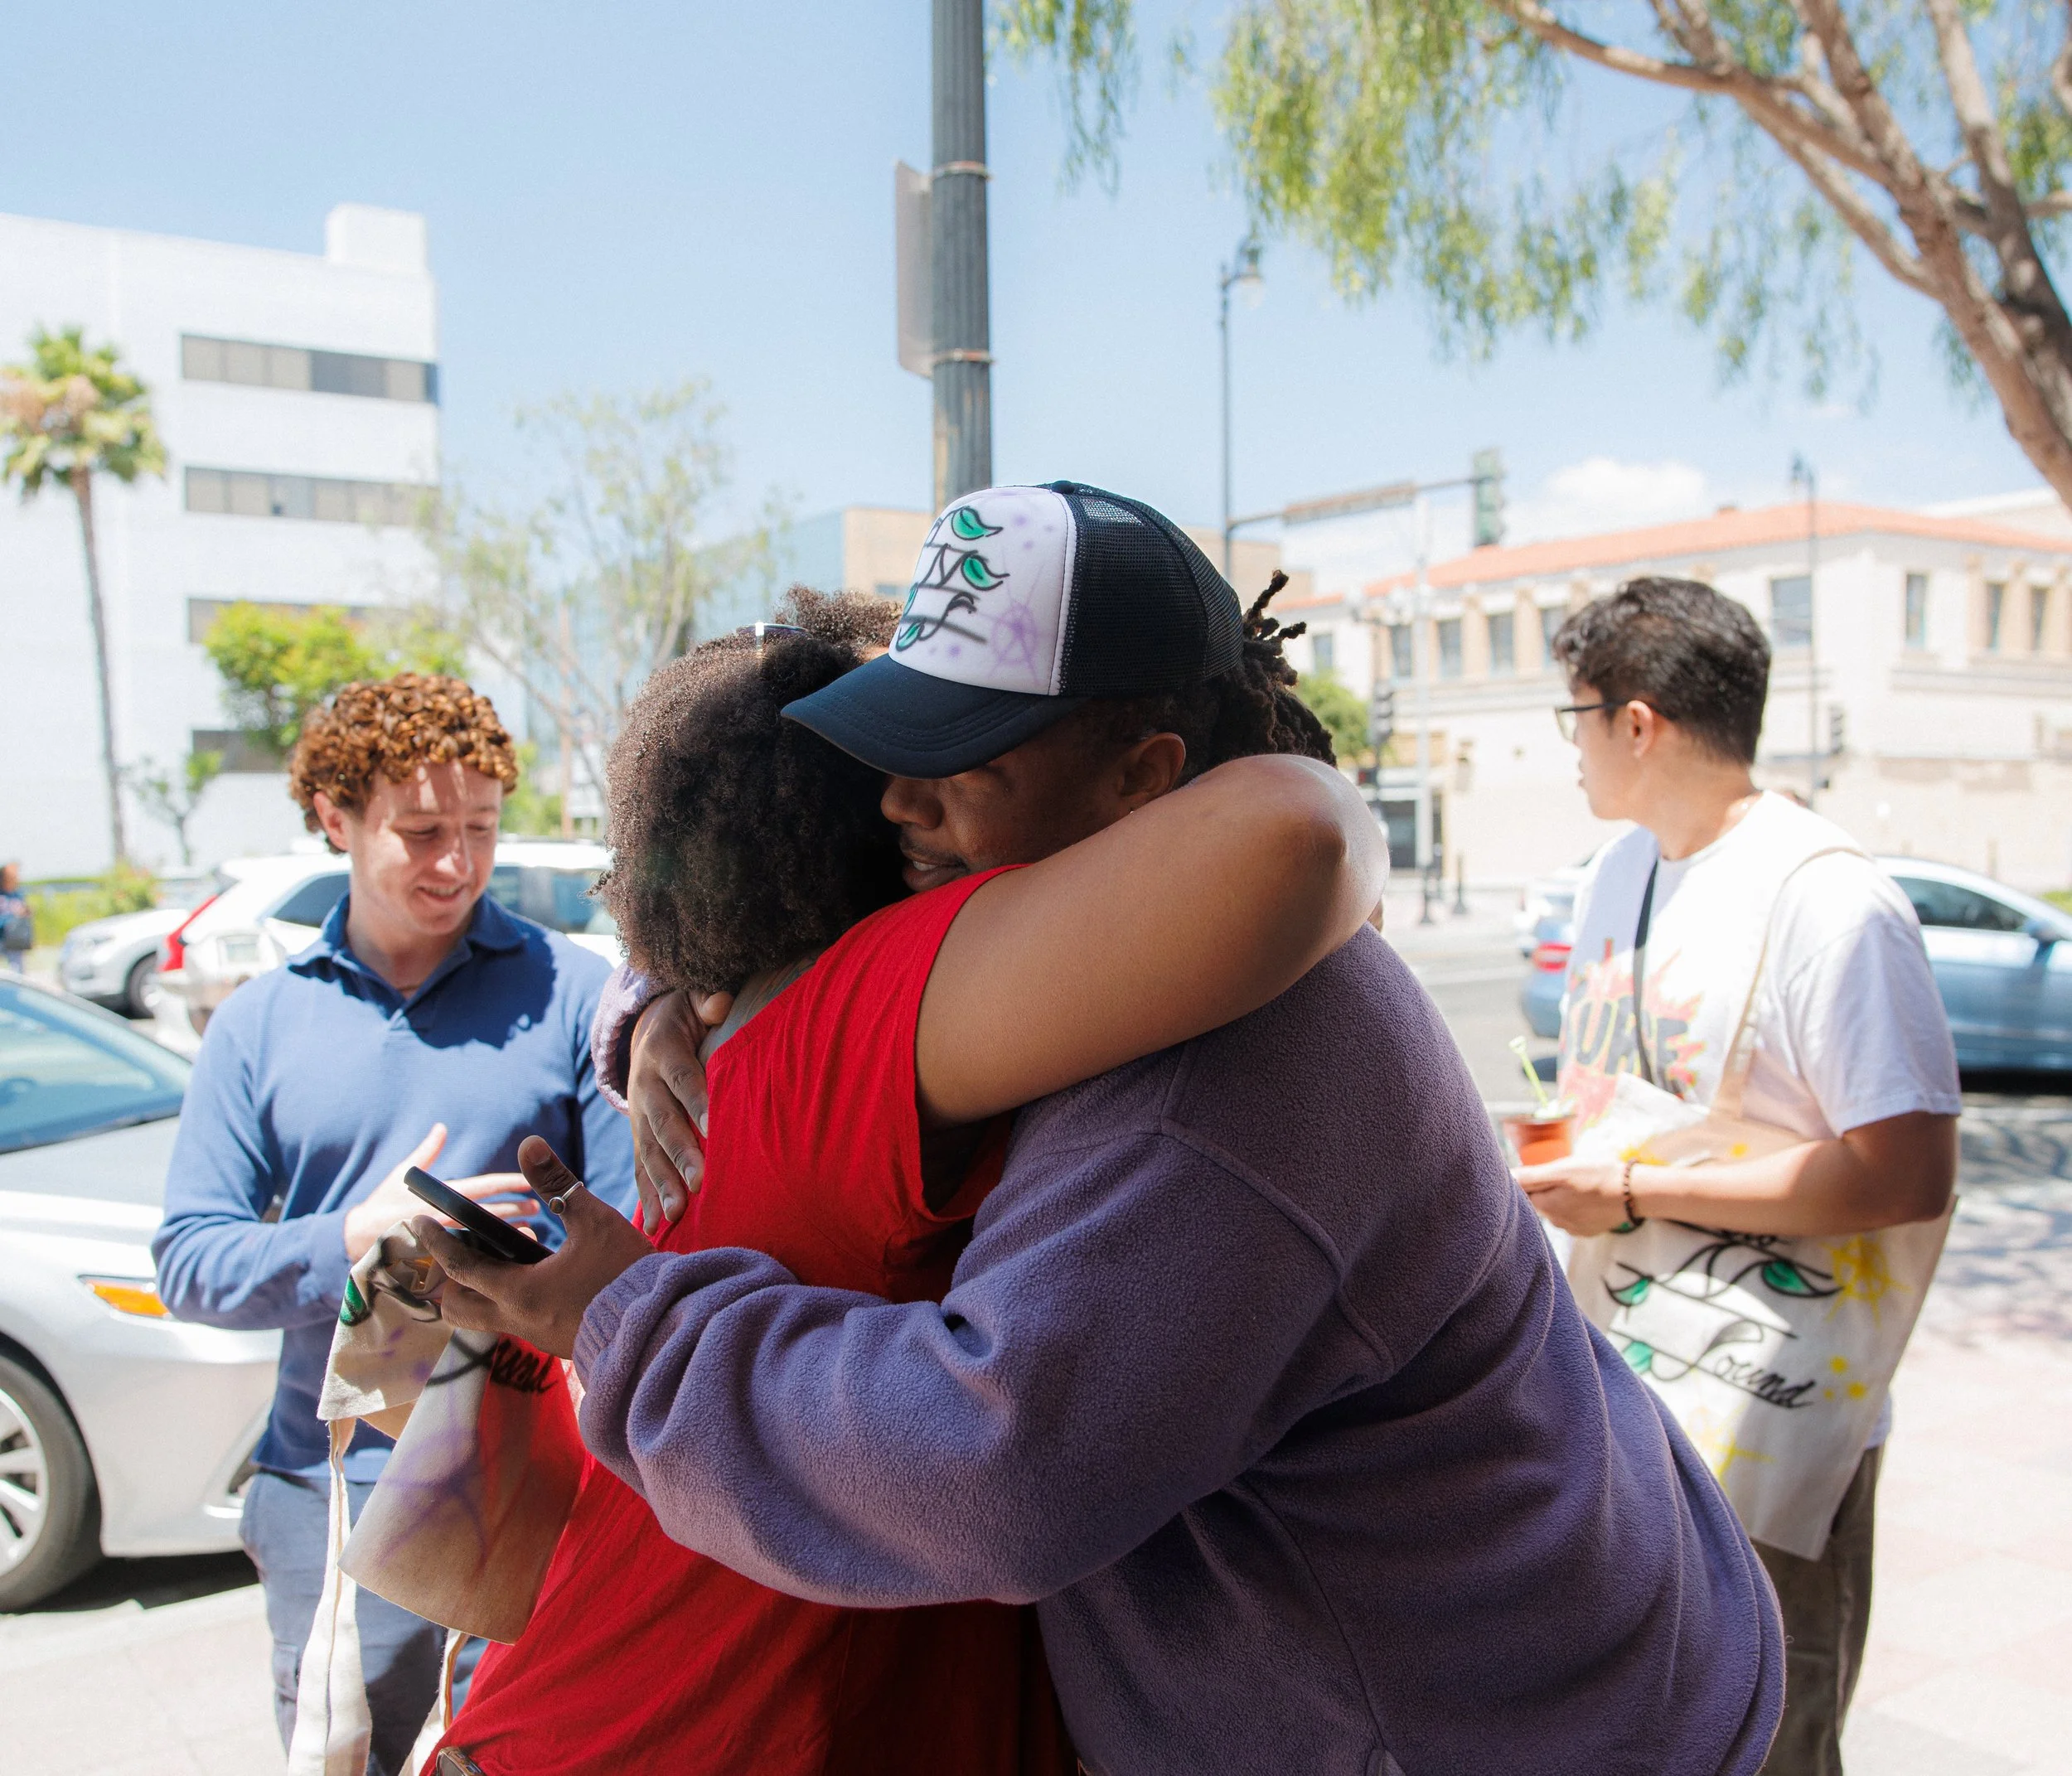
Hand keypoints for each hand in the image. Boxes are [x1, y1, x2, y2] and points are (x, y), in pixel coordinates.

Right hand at [343, 1124, 535, 1262]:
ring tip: (531, 1236)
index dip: (508, 1183)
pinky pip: (465, 1265)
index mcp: (438, 1196)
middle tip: (538, 1210)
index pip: (481, 1187)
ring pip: (481, 1241)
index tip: (530, 1181)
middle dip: (514, 1211)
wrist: (351, 1241)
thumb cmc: (380, 1204)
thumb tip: (441, 1127)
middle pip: (487, 1215)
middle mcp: (442, 1219)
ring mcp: (438, 1244)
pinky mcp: (432, 1264)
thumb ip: (426, 1152)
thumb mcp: (400, 1175)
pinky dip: (486, 1263)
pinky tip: (505, 1264)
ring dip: (505, 1239)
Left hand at [415, 1137, 653, 1357]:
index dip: (437, 1241)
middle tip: (452, 1249)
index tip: (418, 1221)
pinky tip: (534, 1277)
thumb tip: (529, 1143)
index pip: (460, 1266)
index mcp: (519, 1291)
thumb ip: (557, 1182)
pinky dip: (508, 1299)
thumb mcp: (593, 1220)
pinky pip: (515, 1322)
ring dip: (478, 1292)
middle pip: (458, 1308)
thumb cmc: (626, 1273)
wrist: (661, 1327)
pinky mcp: (555, 1342)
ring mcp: (536, 1337)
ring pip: (485, 1318)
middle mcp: (518, 1320)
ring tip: (492, 1261)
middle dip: (446, 1280)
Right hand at [628, 989, 732, 1226]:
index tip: (715, 1128)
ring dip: (662, 1184)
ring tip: (676, 1215)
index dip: (697, 1101)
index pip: (682, 1077)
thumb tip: (719, 1002)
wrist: (645, 1029)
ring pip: (648, 1151)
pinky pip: (639, 1167)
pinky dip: (646, 1197)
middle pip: (663, 1122)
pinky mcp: (637, 1135)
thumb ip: (706, 1001)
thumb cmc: (686, 1016)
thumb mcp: (691, 999)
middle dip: (680, 1154)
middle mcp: (644, 1085)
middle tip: (700, 1183)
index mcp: (661, 1050)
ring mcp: (637, 1114)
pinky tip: (654, 1227)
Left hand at [1515, 1156, 1632, 1237]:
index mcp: (1545, 1207)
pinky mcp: (1589, 1230)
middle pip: (1539, 1202)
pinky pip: (1574, 1216)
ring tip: (1575, 1182)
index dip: (1527, 1180)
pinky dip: (1576, 1206)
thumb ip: (1532, 1176)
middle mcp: (1556, 1223)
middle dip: (1544, 1188)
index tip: (1536, 1169)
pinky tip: (1586, 1195)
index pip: (1523, 1194)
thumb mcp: (1561, 1170)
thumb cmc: (1597, 1177)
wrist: (1634, 1192)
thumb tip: (1506, 1179)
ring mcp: (1573, 1229)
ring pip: (1557, 1209)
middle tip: (1560, 1172)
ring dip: (1561, 1197)